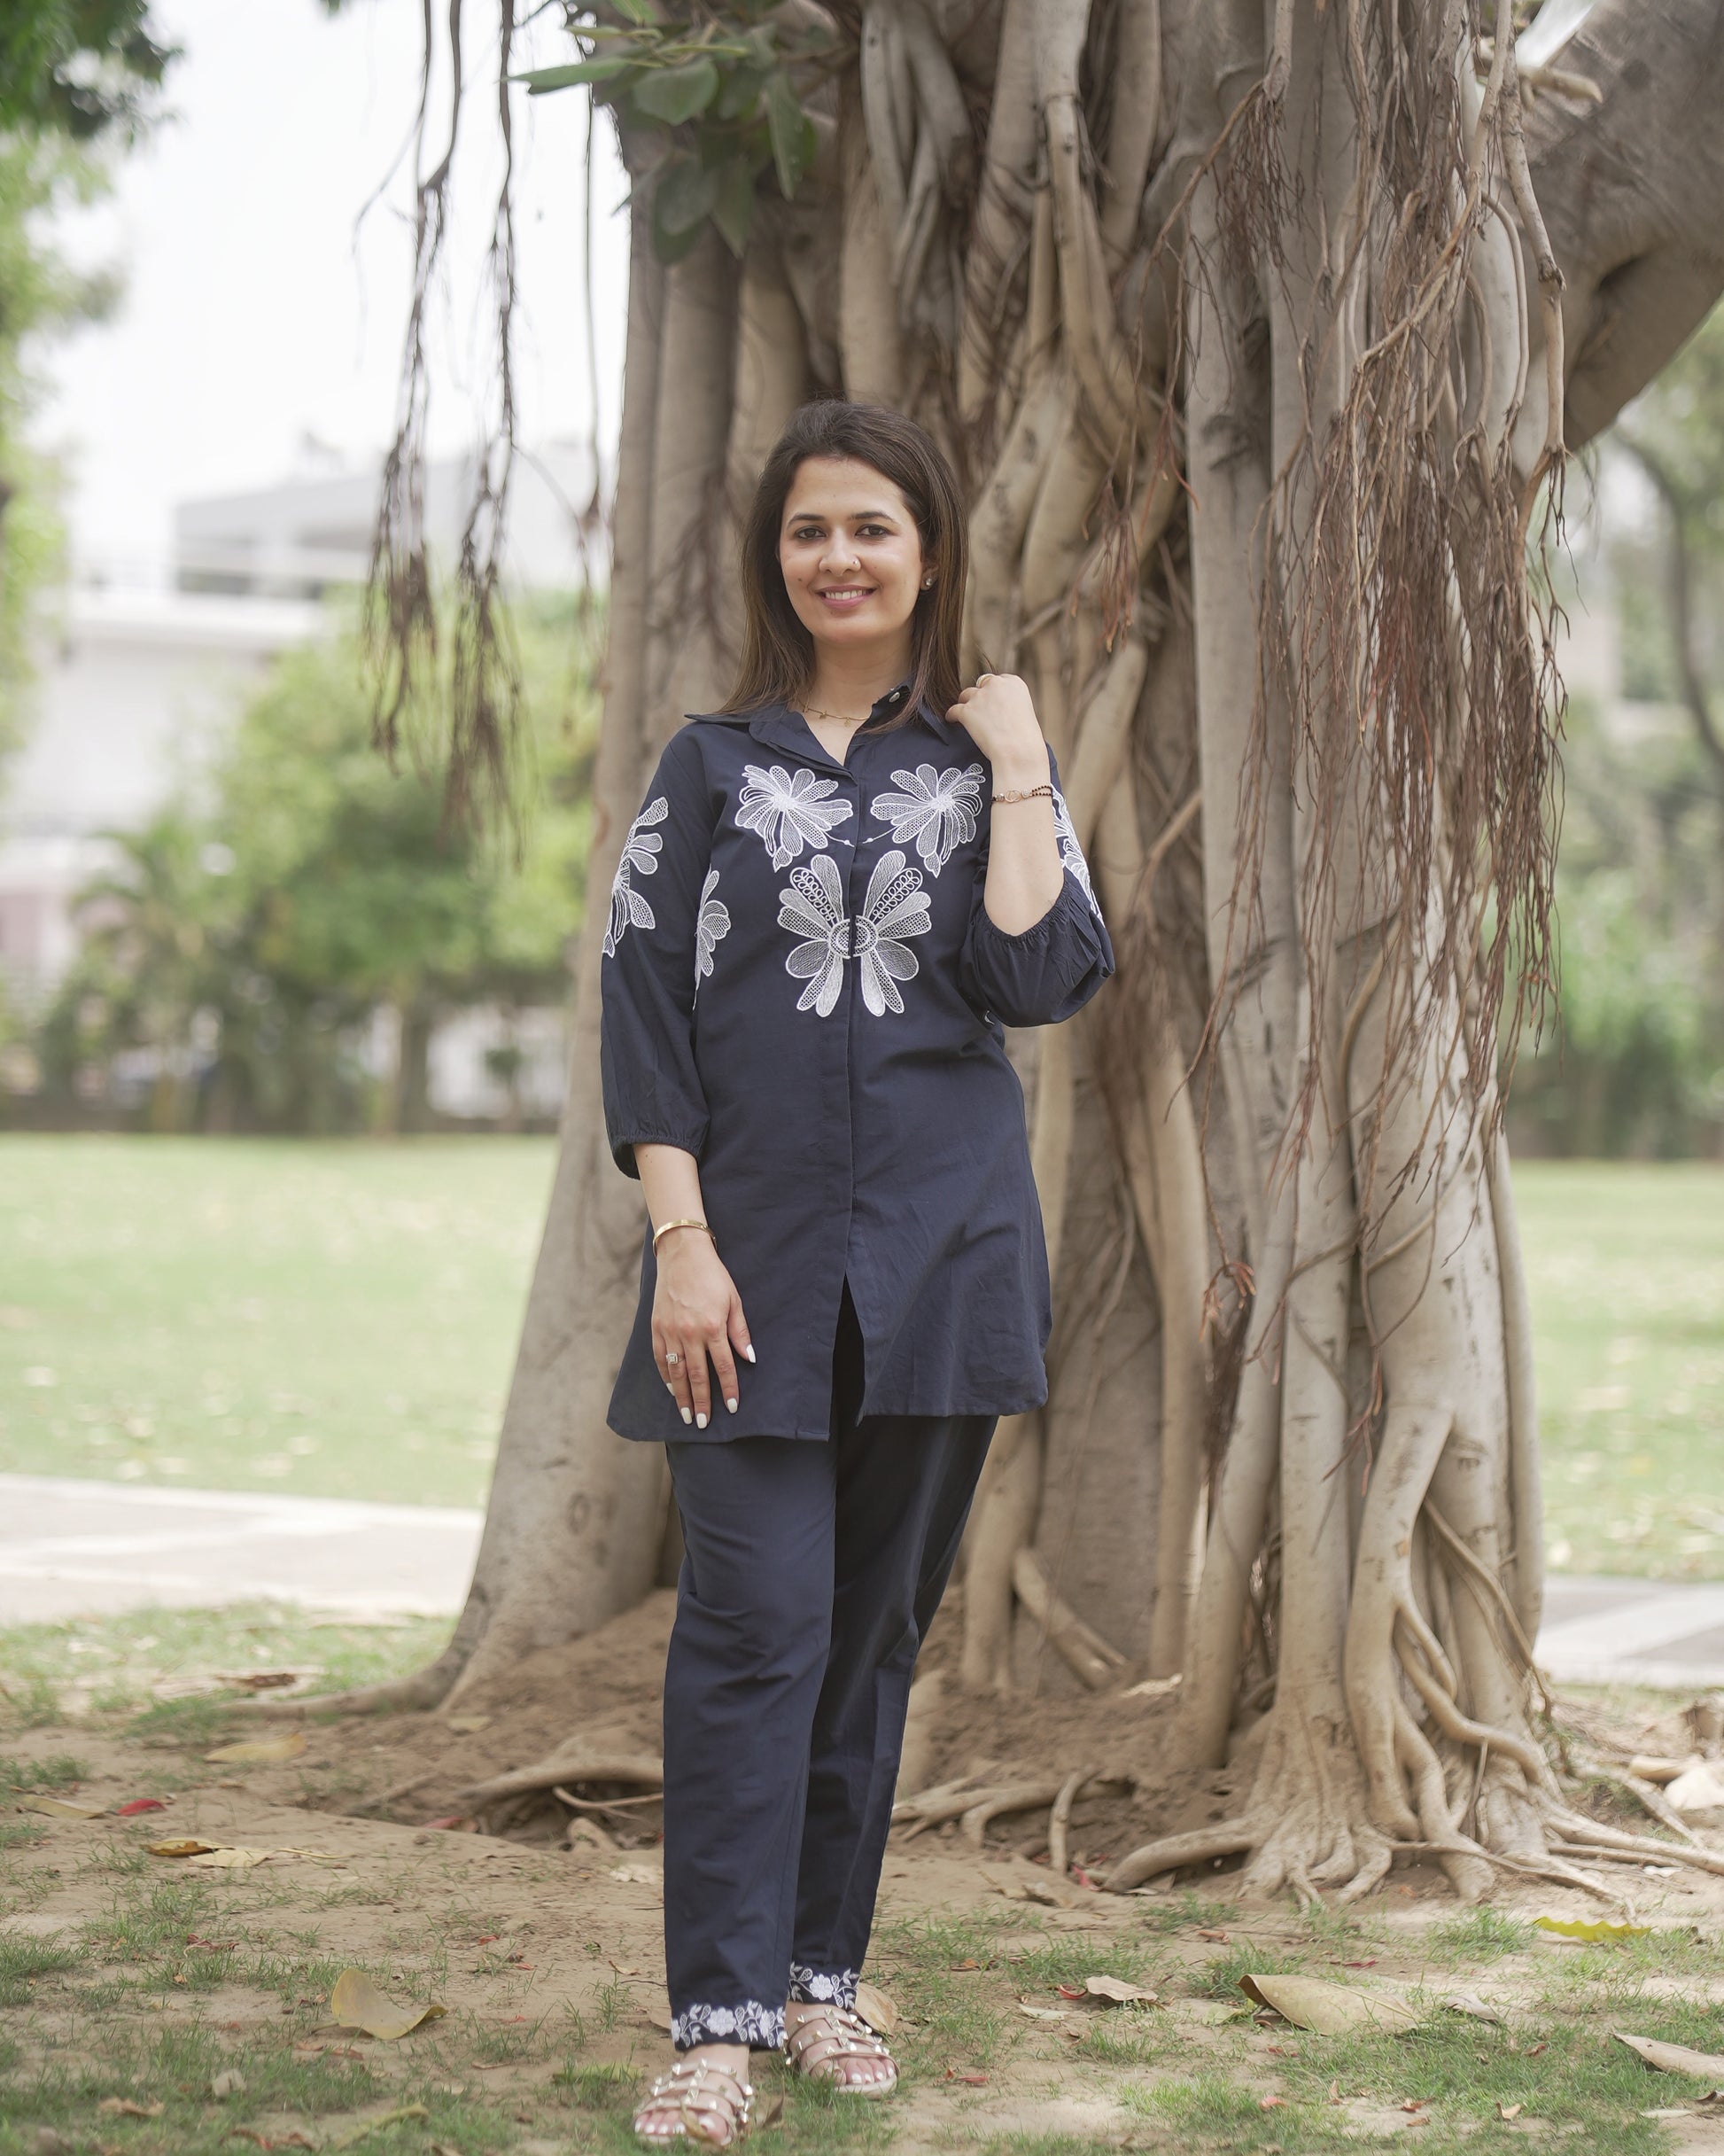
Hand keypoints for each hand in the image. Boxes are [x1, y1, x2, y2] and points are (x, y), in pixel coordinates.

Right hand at [652, 1231, 753, 1428]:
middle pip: (698, 1376)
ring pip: (677, 1373)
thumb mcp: (733, 1300)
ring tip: (687, 1416)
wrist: (681, 1254)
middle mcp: (690, 1333)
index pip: (723, 1366)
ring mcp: (670, 1331)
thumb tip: (749, 1358)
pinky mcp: (656, 1327)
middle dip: (702, 1402)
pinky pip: (660, 1359)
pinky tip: (672, 1389)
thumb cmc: (712, 1276)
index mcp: (713, 1327)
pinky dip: (666, 1376)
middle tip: (704, 1423)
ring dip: (682, 1397)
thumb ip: (740, 1331)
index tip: (732, 1407)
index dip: (728, 1389)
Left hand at [947, 672, 1046, 781]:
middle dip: (980, 696)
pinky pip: (954, 710)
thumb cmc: (1026, 738)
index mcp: (1014, 682)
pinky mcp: (967, 710)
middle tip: (980, 711)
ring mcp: (980, 696)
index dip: (993, 693)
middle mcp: (996, 684)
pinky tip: (952, 720)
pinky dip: (952, 716)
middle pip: (981, 685)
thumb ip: (1010, 704)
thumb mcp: (1025, 711)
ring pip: (966, 695)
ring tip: (966, 716)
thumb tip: (997, 708)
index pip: (998, 681)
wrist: (1019, 750)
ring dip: (966, 705)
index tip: (992, 702)